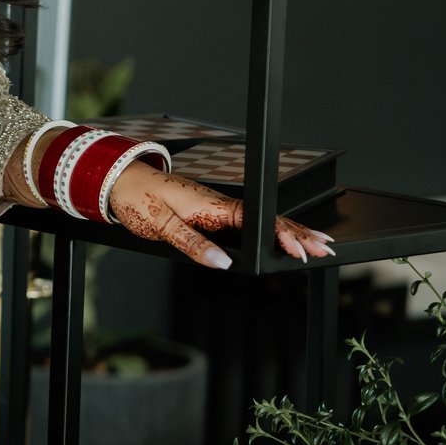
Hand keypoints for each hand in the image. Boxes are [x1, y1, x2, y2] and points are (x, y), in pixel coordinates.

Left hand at [106, 163, 334, 267]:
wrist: (119, 180)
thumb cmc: (138, 199)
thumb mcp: (161, 226)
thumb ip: (193, 244)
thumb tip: (224, 263)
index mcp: (212, 207)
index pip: (258, 221)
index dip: (283, 235)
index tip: (302, 250)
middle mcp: (220, 205)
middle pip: (268, 220)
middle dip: (299, 234)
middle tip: (326, 249)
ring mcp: (217, 208)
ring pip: (261, 221)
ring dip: (289, 232)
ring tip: (316, 245)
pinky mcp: (210, 212)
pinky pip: (247, 221)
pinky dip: (269, 229)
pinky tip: (280, 238)